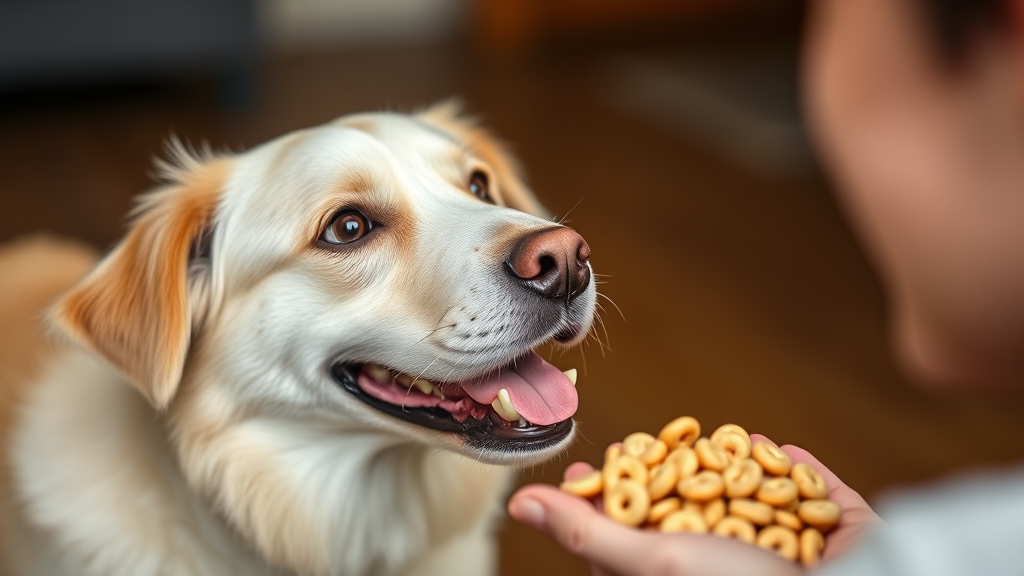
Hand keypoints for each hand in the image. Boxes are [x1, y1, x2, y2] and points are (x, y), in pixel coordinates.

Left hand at [507, 435, 881, 575]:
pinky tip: (779, 449)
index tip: (595, 466)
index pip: (638, 531)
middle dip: (675, 474)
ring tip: (717, 440)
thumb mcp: (655, 560)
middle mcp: (732, 561)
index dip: (616, 494)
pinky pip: (815, 495)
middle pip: (696, 511)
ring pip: (755, 498)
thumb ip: (591, 532)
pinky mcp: (841, 533)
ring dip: (738, 468)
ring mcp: (790, 549)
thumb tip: (518, 504)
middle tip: (646, 446)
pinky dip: (797, 471)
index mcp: (684, 568)